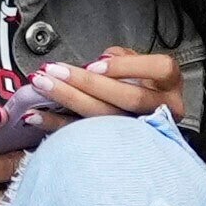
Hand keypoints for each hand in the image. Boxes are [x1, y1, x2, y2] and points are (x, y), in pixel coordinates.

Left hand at [44, 44, 193, 128]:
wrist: (149, 123)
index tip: (95, 64)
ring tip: (42, 85)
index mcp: (170, 85)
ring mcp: (144, 132)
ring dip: (69, 100)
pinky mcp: (119, 146)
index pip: (160, 69)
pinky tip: (36, 116)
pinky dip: (57, 125)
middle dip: (87, 84)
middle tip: (54, 71)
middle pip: (128, 98)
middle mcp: (163, 110)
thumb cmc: (142, 87)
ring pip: (107, 119)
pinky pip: (85, 136)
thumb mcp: (139, 66)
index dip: (126, 67)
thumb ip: (121, 59)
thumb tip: (95, 63)